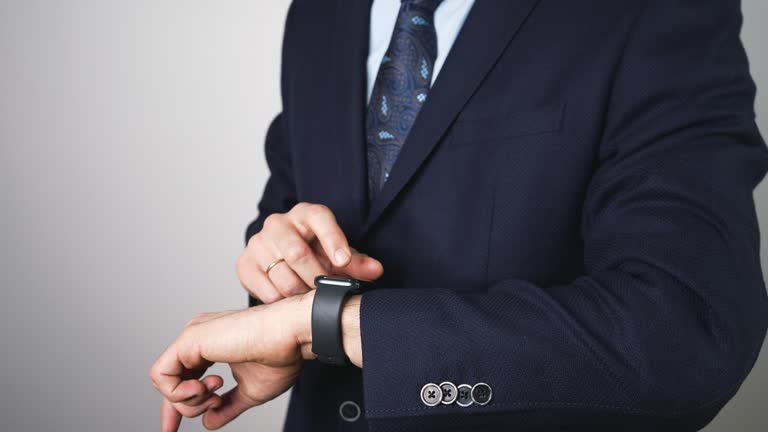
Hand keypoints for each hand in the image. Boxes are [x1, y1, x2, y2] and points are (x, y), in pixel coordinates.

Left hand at [150, 291, 362, 430]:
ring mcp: (193, 337)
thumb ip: (227, 406)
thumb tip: (209, 421)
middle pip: (170, 380)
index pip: (182, 378)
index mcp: (212, 346)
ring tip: (217, 394)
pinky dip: (178, 392)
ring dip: (189, 401)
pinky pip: (161, 374)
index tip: (171, 429)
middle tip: (212, 406)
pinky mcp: (189, 339)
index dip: (177, 406)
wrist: (292, 336)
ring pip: (164, 380)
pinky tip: (204, 389)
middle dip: (180, 408)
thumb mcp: (250, 391)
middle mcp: (199, 339)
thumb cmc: (282, 355)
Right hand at [238, 202, 382, 302]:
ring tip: (310, 297)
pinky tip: (290, 301)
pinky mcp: (244, 263)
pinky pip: (264, 290)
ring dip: (300, 293)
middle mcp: (278, 223)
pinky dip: (281, 301)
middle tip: (326, 292)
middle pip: (297, 253)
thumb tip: (375, 270)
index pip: (319, 218)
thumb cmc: (315, 252)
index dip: (333, 240)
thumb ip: (357, 262)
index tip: (343, 262)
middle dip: (316, 278)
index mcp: (305, 214)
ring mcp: (258, 243)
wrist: (280, 256)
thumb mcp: (338, 254)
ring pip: (281, 276)